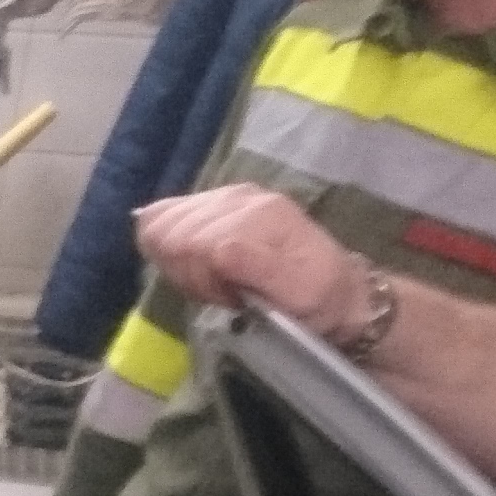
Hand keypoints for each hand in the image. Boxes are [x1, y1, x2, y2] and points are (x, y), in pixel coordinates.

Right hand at [135, 184, 361, 331]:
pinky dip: (166, 247)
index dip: (198, 281)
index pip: (194, 244)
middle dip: (186, 272)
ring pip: (160, 225)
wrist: (336, 288)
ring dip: (177, 262)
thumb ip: (260, 269)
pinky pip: (159, 216)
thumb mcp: (299, 294)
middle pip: (172, 234)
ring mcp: (223, 195)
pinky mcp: (210, 201)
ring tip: (210, 279)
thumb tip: (219, 249)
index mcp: (262, 215)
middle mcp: (240, 196)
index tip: (228, 300)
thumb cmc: (318, 299)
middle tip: (219, 292)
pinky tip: (193, 262)